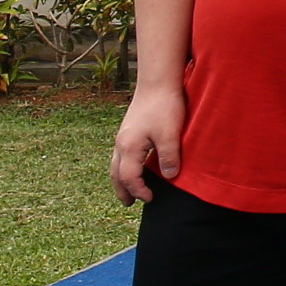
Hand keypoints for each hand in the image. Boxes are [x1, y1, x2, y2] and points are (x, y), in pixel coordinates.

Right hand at [111, 84, 183, 204]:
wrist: (158, 81)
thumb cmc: (164, 106)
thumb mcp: (170, 134)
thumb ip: (169, 157)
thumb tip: (169, 177)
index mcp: (129, 147)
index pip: (129, 178)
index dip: (138, 191)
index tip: (150, 199)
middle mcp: (121, 143)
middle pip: (115, 174)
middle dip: (122, 190)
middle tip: (129, 204)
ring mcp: (123, 135)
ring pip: (115, 164)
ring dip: (120, 179)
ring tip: (128, 190)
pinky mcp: (128, 129)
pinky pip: (120, 155)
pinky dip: (123, 167)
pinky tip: (134, 166)